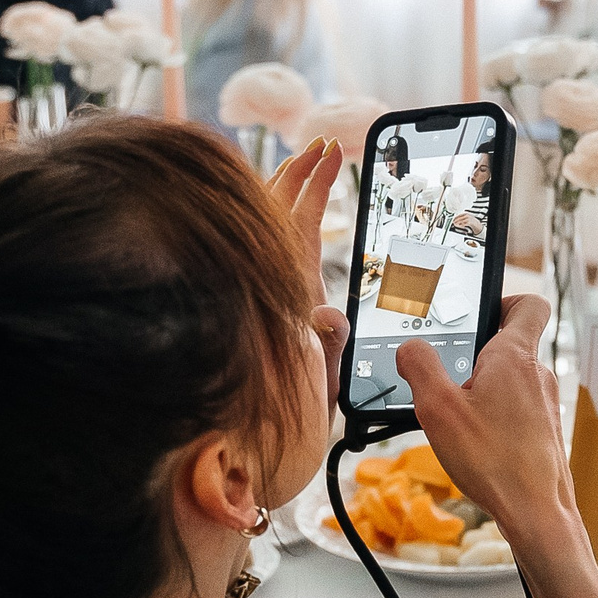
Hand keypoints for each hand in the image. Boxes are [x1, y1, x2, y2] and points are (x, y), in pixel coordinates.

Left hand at [268, 136, 348, 407]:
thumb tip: (328, 316)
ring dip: (287, 194)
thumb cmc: (290, 416)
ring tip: (304, 168)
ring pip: (271, 231)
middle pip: (279, 214)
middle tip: (320, 145)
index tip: (331, 149)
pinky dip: (282, 226)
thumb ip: (328, 340)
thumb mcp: (319, 375)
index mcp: (289, 292)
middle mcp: (277, 291)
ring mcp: (273, 301)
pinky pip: (274, 255)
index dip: (315, 179)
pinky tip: (288, 221)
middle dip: (300, 173)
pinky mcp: (273, 315)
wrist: (267, 451)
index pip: (299, 218)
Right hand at [402, 292, 597, 597]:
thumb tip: (409, 348)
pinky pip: (517, 409)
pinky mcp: (544, 433)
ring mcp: (546, 405)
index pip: (527, 303)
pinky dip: (494, 415)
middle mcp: (537, 375)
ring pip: (512, 379)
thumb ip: (419, 367)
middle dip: (477, 350)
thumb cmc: (493, 461)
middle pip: (511, 343)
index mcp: (515, 356)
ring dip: (483, 387)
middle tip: (446, 368)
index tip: (475, 311)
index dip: (502, 298)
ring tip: (454, 410)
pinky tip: (472, 440)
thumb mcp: (437, 409)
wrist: (536, 513)